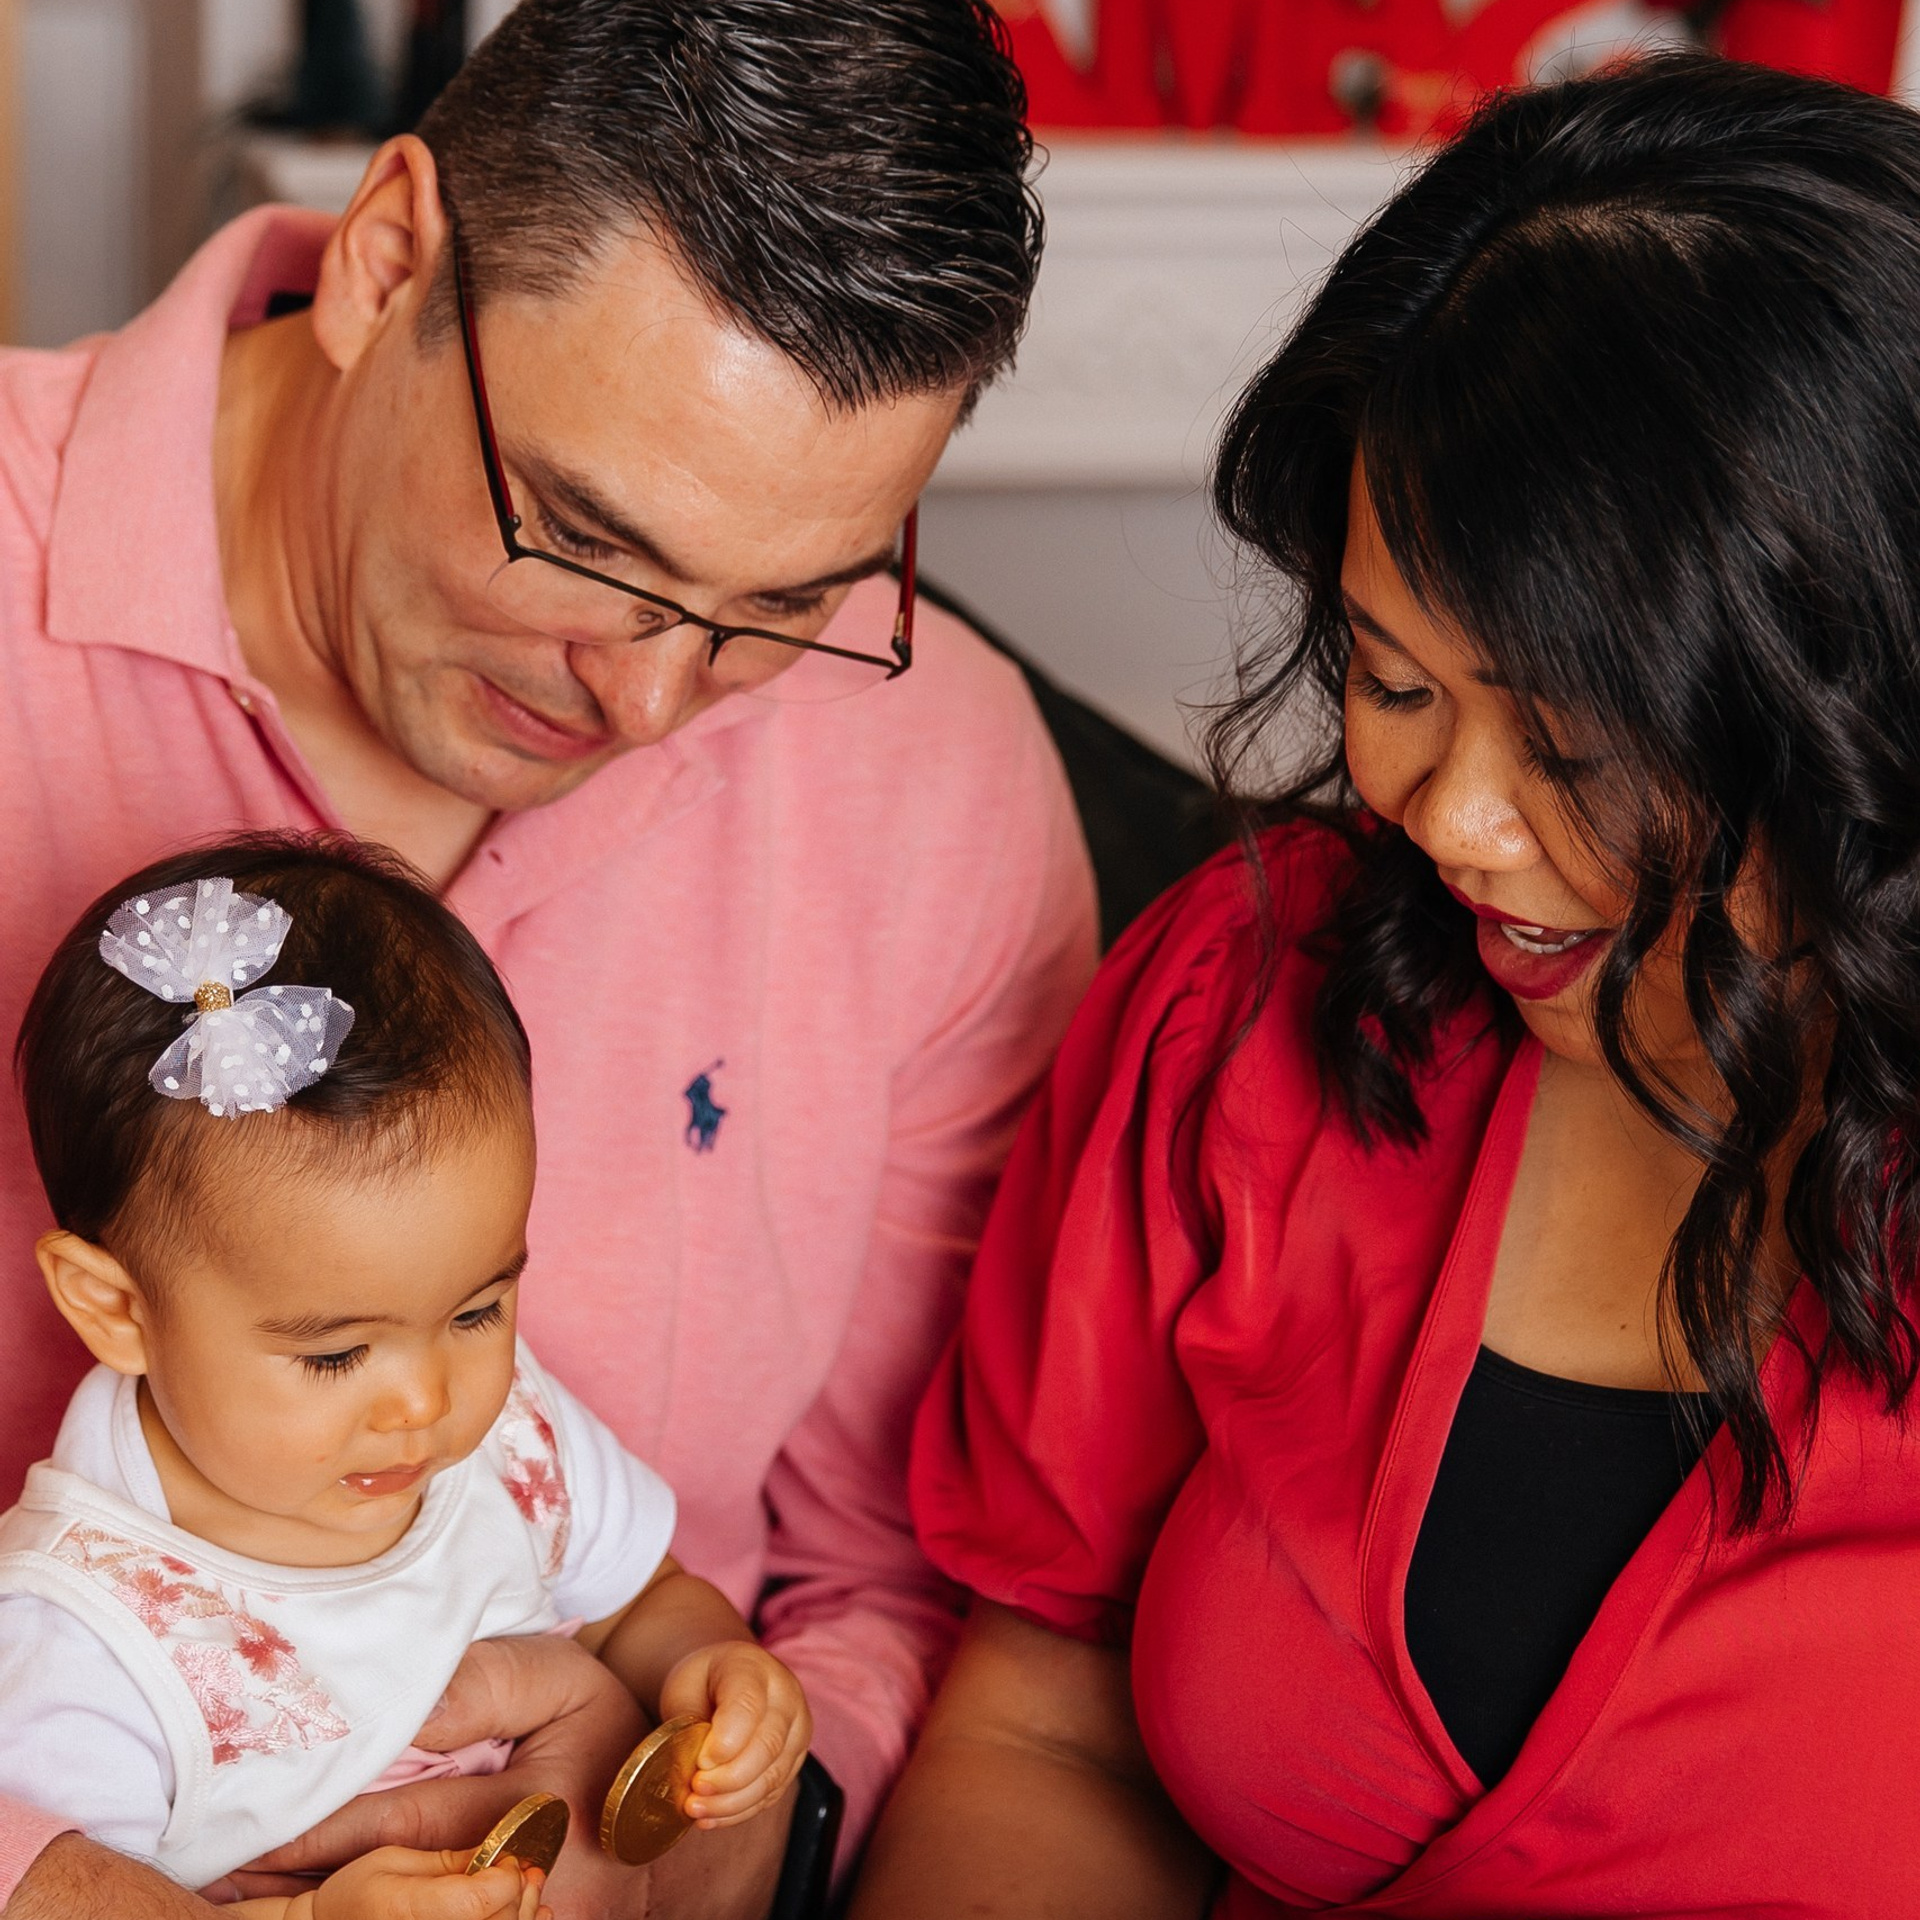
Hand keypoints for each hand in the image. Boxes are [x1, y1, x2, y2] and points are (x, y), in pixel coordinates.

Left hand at [225, 1635, 648, 1917]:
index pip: (406, 1826)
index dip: (320, 1828)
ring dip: (326, 1917)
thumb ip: (479, 1685)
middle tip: (217, 1890)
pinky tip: (314, 1909)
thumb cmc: (598, 1727)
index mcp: (541, 1814)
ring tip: (239, 1906)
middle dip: (302, 1894)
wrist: (666, 1802)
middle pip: (393, 1898)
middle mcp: (530, 1892)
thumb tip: (393, 1705)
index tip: (244, 1831)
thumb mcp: (556, 1680)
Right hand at [299, 1848, 547, 1919]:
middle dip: (520, 1894)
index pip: (481, 1898)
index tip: (507, 1861)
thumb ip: (448, 1862)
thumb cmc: (352, 1896)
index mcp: (407, 1909)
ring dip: (521, 1918)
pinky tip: (522, 1919)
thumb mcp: (393, 1862)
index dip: (506, 1876)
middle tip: (524, 1873)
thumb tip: (498, 1857)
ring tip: (526, 1896)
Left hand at [659, 1642, 811, 1829]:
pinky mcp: (794, 1760)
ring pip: (773, 1775)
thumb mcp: (685, 1686)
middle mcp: (786, 1696)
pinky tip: (712, 1817)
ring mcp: (797, 1729)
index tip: (700, 1763)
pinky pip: (773, 1793)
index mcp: (755, 1668)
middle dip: (728, 1779)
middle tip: (694, 1792)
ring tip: (696, 1809)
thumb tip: (689, 1768)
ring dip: (732, 1802)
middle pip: (767, 1745)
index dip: (725, 1740)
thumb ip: (688, 1722)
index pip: (748, 1705)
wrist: (724, 1679)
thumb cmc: (702, 1682)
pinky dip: (740, 1810)